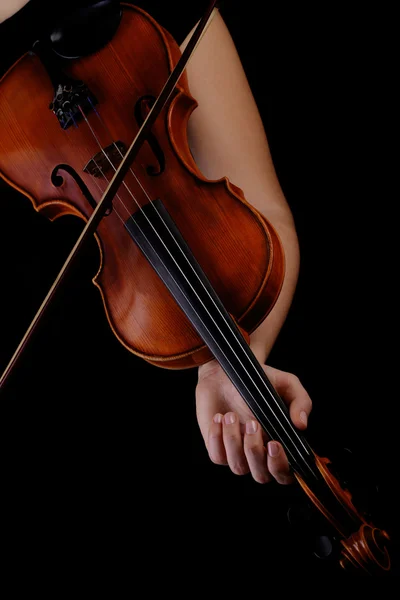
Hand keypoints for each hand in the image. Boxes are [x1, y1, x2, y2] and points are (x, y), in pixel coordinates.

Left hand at [196, 359, 311, 483]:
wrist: (226, 372)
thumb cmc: (259, 381)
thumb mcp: (287, 384)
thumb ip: (301, 402)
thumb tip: (302, 425)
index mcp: (280, 444)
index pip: (285, 473)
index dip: (281, 466)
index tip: (275, 444)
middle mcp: (259, 454)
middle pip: (261, 476)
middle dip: (256, 452)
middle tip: (253, 423)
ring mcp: (237, 453)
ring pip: (238, 467)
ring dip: (234, 441)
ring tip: (231, 415)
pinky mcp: (217, 448)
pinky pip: (217, 457)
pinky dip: (217, 438)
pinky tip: (219, 417)